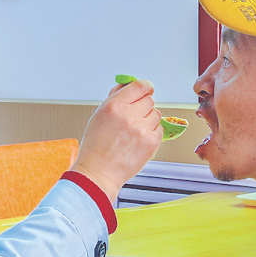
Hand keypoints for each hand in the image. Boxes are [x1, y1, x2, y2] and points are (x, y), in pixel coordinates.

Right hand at [72, 79, 161, 202]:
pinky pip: (159, 130)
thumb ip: (115, 97)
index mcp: (114, 105)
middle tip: (134, 117)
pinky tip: (139, 140)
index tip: (146, 89)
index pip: (139, 86)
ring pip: (156, 114)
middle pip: (149, 100)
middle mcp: (128, 115)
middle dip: (143, 107)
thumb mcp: (99, 116)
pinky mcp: (151, 142)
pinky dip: (152, 133)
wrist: (99, 172)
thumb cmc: (96, 146)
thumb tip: (127, 84)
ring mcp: (141, 129)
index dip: (145, 87)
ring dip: (148, 120)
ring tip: (134, 131)